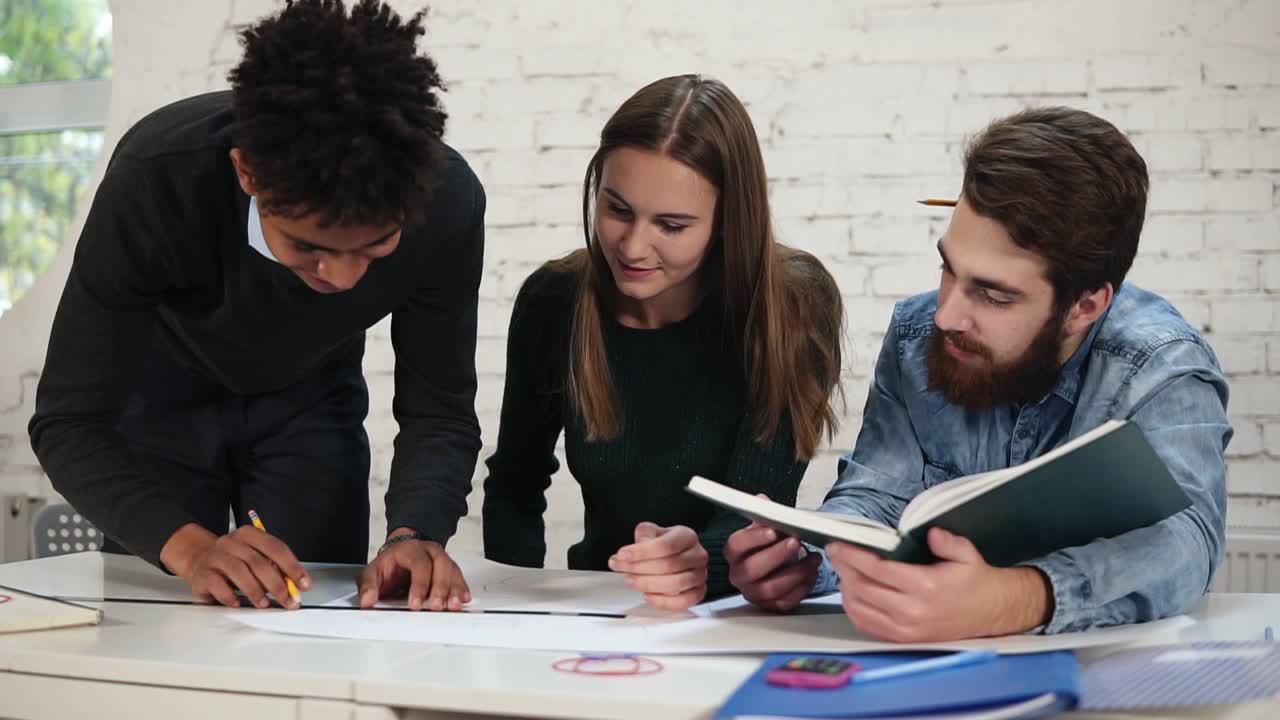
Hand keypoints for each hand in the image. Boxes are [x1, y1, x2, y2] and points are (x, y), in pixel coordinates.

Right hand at [161, 522, 310, 609]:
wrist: (198, 558)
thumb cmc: (233, 560)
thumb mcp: (254, 558)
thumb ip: (273, 568)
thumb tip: (294, 586)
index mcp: (249, 535)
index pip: (276, 548)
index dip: (292, 567)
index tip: (303, 583)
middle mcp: (232, 542)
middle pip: (258, 561)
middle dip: (277, 584)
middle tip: (287, 599)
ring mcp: (215, 557)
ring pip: (239, 571)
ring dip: (256, 590)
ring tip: (265, 604)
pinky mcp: (202, 574)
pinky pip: (218, 585)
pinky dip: (230, 596)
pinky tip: (238, 603)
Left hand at [357, 529, 470, 610]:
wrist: (401, 553)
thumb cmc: (389, 564)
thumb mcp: (373, 571)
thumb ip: (368, 586)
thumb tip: (367, 600)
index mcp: (410, 550)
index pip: (419, 564)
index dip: (419, 584)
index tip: (415, 603)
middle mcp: (429, 551)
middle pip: (440, 565)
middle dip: (440, 587)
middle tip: (436, 606)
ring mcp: (441, 559)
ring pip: (452, 570)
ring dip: (454, 589)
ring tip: (453, 605)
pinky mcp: (449, 569)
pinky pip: (458, 576)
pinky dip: (461, 588)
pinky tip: (462, 599)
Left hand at [608, 522, 707, 609]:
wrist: (680, 554)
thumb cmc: (666, 545)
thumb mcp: (653, 532)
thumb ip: (643, 536)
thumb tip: (629, 552)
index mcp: (687, 536)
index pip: (665, 545)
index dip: (641, 552)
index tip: (623, 555)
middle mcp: (697, 555)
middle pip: (669, 565)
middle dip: (639, 568)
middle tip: (621, 567)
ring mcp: (700, 575)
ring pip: (675, 584)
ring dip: (648, 585)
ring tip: (631, 581)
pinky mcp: (698, 592)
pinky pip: (682, 601)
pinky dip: (663, 601)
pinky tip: (647, 596)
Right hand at [725, 521, 819, 611]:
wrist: (777, 565)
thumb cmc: (769, 545)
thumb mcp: (765, 526)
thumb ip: (763, 514)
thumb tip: (762, 501)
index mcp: (734, 553)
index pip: (736, 545)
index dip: (754, 538)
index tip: (773, 530)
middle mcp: (739, 574)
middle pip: (753, 569)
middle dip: (777, 555)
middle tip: (796, 542)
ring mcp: (754, 593)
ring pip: (772, 587)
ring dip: (796, 572)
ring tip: (813, 559)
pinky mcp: (770, 606)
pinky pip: (785, 601)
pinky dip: (802, 588)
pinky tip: (811, 573)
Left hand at [827, 527, 1052, 641]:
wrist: (992, 612)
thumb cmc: (976, 582)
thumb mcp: (967, 554)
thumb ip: (947, 541)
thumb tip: (930, 533)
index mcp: (925, 587)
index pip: (877, 569)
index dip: (853, 556)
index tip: (839, 545)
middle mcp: (912, 611)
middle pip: (862, 588)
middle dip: (843, 568)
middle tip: (836, 552)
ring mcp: (905, 628)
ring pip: (859, 608)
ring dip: (845, 587)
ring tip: (843, 569)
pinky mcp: (903, 639)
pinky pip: (867, 625)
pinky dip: (853, 608)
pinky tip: (852, 592)